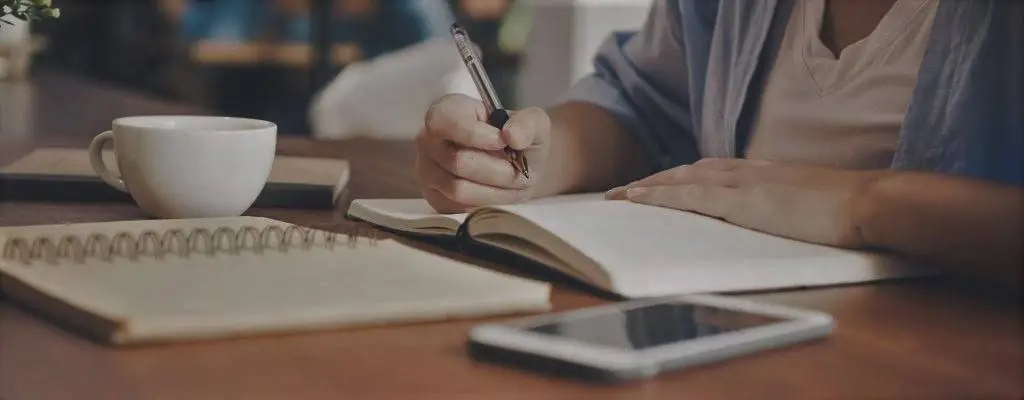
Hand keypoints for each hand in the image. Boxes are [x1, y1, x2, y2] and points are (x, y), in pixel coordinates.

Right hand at [416, 94, 549, 212]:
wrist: (515, 164)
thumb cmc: (517, 138)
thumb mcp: (532, 122)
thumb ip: (527, 123)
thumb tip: (513, 136)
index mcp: (446, 111)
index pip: (447, 121)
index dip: (477, 135)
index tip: (503, 142)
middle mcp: (428, 140)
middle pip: (459, 162)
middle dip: (498, 169)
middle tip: (518, 169)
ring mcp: (427, 171)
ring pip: (459, 189)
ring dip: (495, 190)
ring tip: (512, 182)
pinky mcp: (434, 198)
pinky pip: (458, 208)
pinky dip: (486, 204)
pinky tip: (498, 193)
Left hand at [605, 158, 892, 247]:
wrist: (871, 203)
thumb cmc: (849, 212)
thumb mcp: (808, 209)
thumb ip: (785, 211)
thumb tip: (775, 224)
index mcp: (764, 174)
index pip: (712, 172)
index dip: (681, 179)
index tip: (658, 187)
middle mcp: (748, 171)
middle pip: (689, 170)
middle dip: (655, 181)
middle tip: (623, 192)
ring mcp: (744, 183)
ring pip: (682, 178)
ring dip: (648, 186)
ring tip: (619, 196)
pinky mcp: (743, 201)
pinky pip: (690, 194)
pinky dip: (659, 195)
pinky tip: (637, 199)